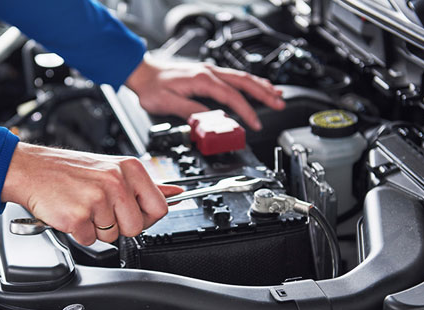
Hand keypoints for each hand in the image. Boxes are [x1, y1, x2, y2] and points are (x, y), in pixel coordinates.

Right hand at [1, 143, 182, 244]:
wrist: (31, 169)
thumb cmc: (72, 171)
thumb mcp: (114, 169)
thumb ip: (147, 185)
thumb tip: (175, 193)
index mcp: (130, 169)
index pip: (160, 207)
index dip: (147, 217)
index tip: (134, 213)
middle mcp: (117, 182)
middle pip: (137, 227)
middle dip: (120, 225)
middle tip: (102, 209)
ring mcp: (97, 199)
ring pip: (113, 236)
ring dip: (98, 228)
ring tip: (85, 207)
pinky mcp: (78, 216)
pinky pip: (90, 240)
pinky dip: (80, 232)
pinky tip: (72, 212)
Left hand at [125, 55, 284, 130]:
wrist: (143, 72)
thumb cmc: (152, 88)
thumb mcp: (168, 104)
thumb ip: (191, 112)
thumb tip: (210, 122)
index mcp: (202, 80)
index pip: (232, 97)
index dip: (246, 112)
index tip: (254, 124)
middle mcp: (209, 73)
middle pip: (244, 82)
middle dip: (265, 94)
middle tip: (280, 104)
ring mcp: (210, 71)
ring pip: (242, 77)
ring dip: (261, 86)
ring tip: (277, 95)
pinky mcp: (208, 74)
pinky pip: (235, 77)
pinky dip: (250, 82)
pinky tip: (257, 86)